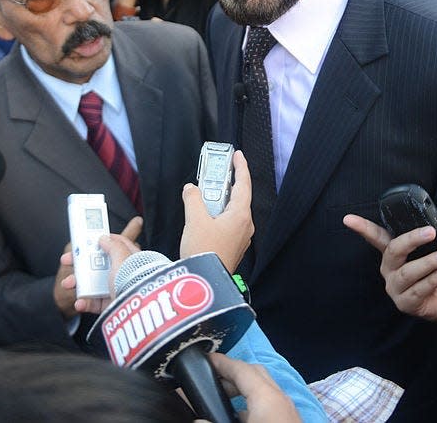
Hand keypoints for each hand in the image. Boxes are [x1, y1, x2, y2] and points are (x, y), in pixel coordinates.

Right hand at [58, 216, 142, 315]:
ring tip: (67, 283)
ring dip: (77, 283)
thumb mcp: (122, 257)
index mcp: (131, 258)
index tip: (86, 240)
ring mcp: (116, 289)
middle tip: (67, 260)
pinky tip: (79, 302)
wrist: (136, 310)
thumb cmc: (133, 280)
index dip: (100, 240)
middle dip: (80, 263)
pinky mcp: (110, 305)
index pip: (115, 244)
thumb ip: (113, 246)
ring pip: (93, 283)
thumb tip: (104, 238)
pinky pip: (94, 303)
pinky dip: (84, 302)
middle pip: (99, 264)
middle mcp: (124, 273)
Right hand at [180, 151, 253, 271]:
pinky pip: (228, 223)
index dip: (240, 167)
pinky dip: (217, 214)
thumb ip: (193, 199)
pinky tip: (203, 216)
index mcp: (240, 215)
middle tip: (215, 172)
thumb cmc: (204, 252)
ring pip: (231, 211)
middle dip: (225, 184)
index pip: (243, 184)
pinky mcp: (233, 246)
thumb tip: (191, 189)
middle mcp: (244, 225)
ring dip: (218, 201)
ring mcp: (240, 237)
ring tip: (204, 194)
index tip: (237, 155)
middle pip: (237, 197)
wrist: (205, 281)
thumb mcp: (194, 220)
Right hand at [209, 353, 299, 421]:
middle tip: (212, 378)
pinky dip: (253, 405)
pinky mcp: (290, 420)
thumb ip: (213, 421)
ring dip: (243, 390)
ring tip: (223, 399)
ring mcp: (289, 411)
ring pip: (264, 390)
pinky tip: (241, 417)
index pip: (242, 368)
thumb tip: (198, 420)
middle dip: (232, 373)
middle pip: (255, 374)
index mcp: (267, 398)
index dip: (222, 362)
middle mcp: (281, 400)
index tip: (207, 359)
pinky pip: (269, 405)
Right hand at [343, 214, 436, 320]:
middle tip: (431, 232)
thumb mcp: (434, 251)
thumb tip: (433, 224)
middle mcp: (390, 270)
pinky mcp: (406, 304)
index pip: (376, 237)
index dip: (362, 227)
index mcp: (393, 254)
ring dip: (429, 262)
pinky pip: (418, 290)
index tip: (348, 219)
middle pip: (394, 251)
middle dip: (412, 239)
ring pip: (407, 272)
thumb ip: (428, 240)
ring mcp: (395, 288)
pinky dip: (433, 279)